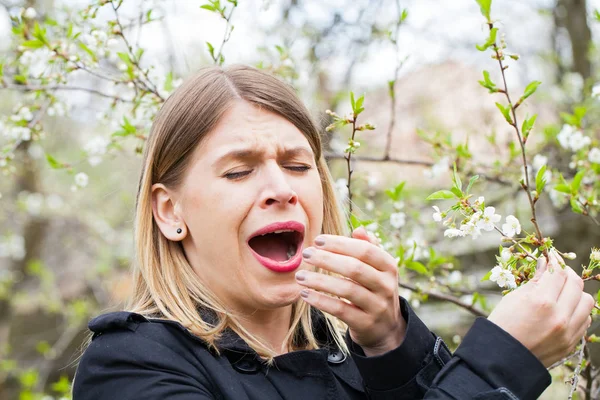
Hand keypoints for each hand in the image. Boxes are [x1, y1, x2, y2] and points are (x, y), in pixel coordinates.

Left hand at [296, 226, 405, 356]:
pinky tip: (305, 294)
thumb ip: (369, 248)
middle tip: (306, 254)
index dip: (340, 244)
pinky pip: (340, 310)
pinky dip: (321, 301)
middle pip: (355, 268)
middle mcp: (386, 285)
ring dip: (320, 281)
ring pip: (346, 289)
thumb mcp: (378, 269)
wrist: (386, 328)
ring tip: (300, 276)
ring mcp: (377, 306)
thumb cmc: (375, 289)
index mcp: (389, 266)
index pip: (365, 250)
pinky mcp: (365, 323)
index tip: (317, 240)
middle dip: (327, 259)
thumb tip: (358, 229)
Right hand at [488, 250, 593, 367]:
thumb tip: (546, 264)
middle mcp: (559, 316)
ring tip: (563, 292)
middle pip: (576, 284)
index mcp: (542, 302)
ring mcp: (568, 332)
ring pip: (587, 302)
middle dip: (567, 274)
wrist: (502, 358)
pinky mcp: (572, 343)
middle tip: (557, 272)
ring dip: (576, 293)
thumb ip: (535, 281)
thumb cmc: (503, 325)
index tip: (551, 258)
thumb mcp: (514, 298)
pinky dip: (578, 310)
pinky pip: (586, 320)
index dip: (555, 262)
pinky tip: (565, 309)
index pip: (558, 273)